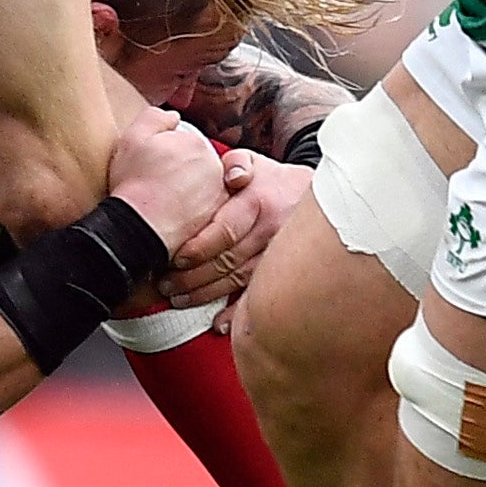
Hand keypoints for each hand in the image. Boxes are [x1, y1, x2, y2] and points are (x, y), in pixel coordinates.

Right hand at [101, 107, 227, 251]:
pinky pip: (204, 210)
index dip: (164, 154)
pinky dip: (192, 212)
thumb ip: (155, 117)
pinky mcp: (217, 219)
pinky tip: (173, 217)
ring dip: (188, 192)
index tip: (151, 167)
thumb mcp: (133, 136)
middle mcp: (215, 166)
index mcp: (197, 143)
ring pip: (203, 187)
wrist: (141, 227)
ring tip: (164, 203)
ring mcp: (219, 194)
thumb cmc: (135, 183)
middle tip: (157, 185)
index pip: (183, 143)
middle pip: (196, 164)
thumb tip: (173, 117)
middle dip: (180, 172)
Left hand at [156, 151, 315, 307]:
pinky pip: (260, 295)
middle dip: (193, 276)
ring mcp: (280, 255)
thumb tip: (231, 176)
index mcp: (259, 202)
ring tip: (179, 299)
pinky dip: (238, 313)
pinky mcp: (285, 273)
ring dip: (206, 294)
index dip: (199, 248)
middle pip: (227, 260)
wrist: (319, 199)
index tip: (175, 259)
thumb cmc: (273, 181)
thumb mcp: (255, 162)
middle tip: (165, 285)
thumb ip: (236, 163)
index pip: (225, 229)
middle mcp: (271, 231)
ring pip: (239, 280)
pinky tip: (218, 324)